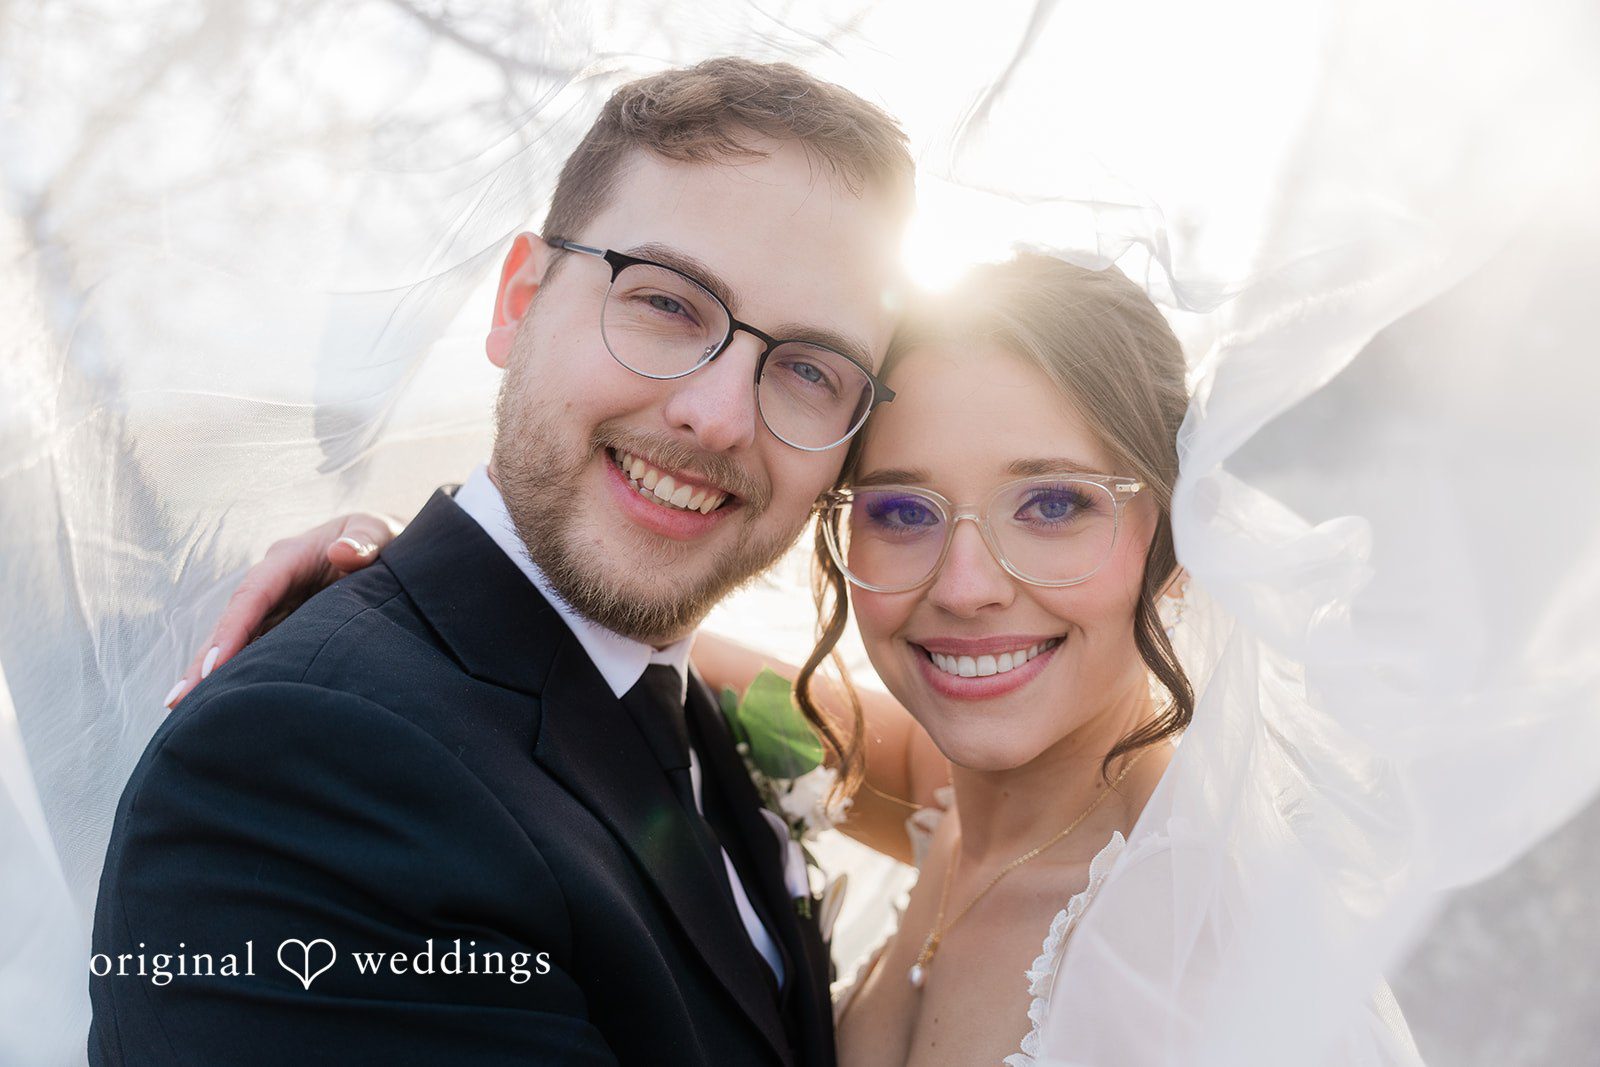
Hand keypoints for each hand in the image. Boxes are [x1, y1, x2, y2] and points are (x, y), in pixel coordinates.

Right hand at [167, 513, 399, 707]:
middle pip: (232, 623)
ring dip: (210, 675)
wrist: (390, 548)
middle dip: (205, 662)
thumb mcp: (378, 530)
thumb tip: (342, 552)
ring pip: (237, 643)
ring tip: (185, 713)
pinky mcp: (284, 626)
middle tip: (179, 701)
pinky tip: (218, 706)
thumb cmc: (384, 537)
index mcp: (289, 558)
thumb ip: (364, 540)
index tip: (215, 665)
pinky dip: (237, 676)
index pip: (253, 595)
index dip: (232, 629)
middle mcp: (273, 584)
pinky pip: (256, 652)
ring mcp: (276, 607)